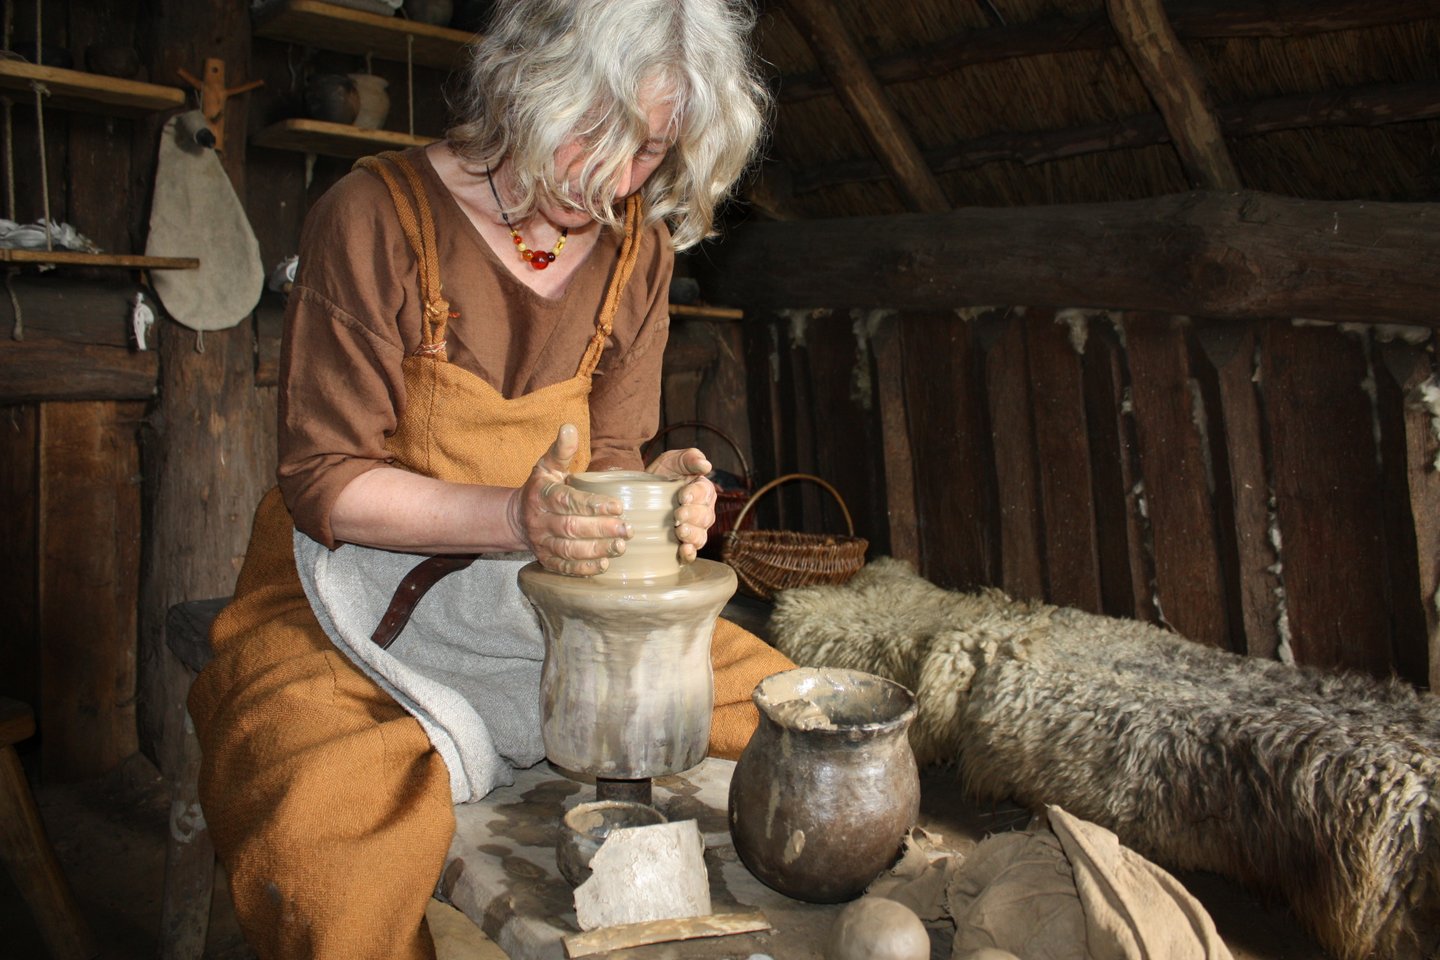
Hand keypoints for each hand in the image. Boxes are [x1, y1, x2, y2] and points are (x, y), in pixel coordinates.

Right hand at [509, 424, 630, 574]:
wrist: (518, 517)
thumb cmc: (542, 488)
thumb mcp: (547, 465)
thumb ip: (561, 450)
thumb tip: (569, 427)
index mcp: (542, 494)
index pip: (567, 501)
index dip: (593, 505)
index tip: (618, 506)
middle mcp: (539, 520)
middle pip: (571, 528)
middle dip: (601, 529)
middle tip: (627, 529)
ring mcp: (541, 543)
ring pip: (569, 550)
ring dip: (596, 550)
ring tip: (620, 546)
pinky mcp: (545, 560)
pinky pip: (564, 567)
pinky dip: (584, 568)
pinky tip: (604, 565)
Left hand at [645, 446, 716, 563]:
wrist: (639, 494)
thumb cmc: (660, 475)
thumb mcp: (672, 460)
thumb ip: (689, 457)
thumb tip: (706, 465)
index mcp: (703, 491)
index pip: (705, 493)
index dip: (696, 495)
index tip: (683, 496)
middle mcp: (702, 512)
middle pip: (705, 516)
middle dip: (692, 516)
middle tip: (678, 515)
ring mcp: (694, 530)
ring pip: (701, 536)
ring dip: (692, 535)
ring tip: (680, 531)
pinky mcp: (683, 545)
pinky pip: (692, 553)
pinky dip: (690, 554)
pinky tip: (684, 551)